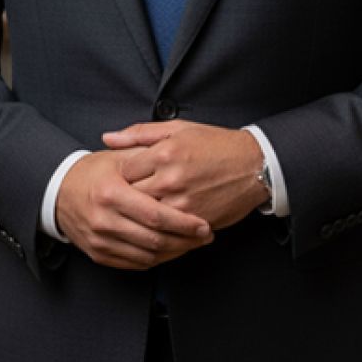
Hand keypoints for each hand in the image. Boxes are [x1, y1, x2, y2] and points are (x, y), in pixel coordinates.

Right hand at [55, 148, 212, 269]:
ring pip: (147, 256)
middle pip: (154, 240)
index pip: (155, 214)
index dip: (183, 223)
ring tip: (193, 243)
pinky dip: (156, 260)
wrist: (58, 191)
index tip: (204, 223)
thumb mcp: (118, 158)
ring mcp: (100, 240)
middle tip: (205, 236)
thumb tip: (176, 157)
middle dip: (186, 240)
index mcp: (112, 193)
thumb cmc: (93, 172)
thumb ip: (146, 158)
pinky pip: (135, 264)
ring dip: (174, 253)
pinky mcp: (99, 254)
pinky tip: (171, 249)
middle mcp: (105, 219)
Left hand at [103, 120, 269, 230]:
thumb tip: (107, 138)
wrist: (254, 165)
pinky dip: (160, 232)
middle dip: (126, 200)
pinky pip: (167, 233)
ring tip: (140, 214)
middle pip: (131, 198)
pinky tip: (159, 226)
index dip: (121, 175)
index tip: (125, 177)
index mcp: (164, 152)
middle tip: (127, 198)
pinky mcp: (195, 222)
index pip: (124, 171)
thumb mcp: (178, 128)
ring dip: (141, 218)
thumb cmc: (215, 143)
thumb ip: (139, 133)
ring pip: (146, 219)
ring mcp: (183, 203)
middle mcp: (170, 179)